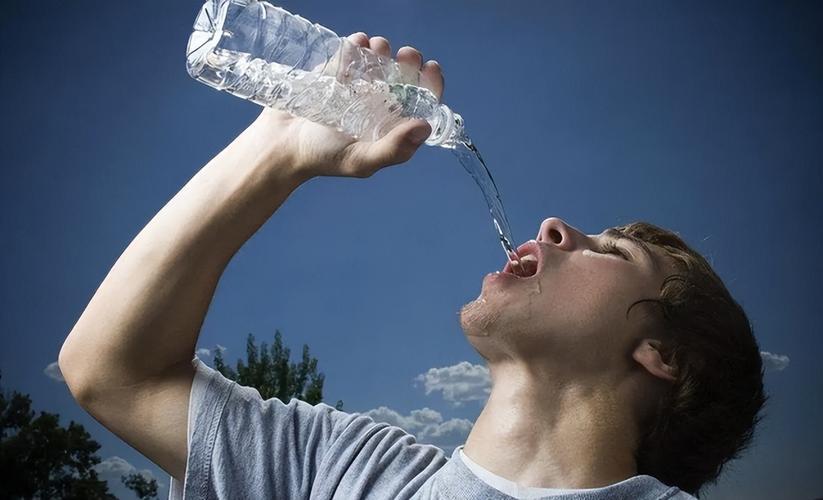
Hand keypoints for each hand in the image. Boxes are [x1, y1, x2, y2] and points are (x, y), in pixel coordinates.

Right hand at [250, 32, 444, 179]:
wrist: (281, 144)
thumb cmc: (323, 158)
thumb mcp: (362, 160)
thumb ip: (394, 148)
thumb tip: (425, 126)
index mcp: (392, 126)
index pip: (421, 102)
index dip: (430, 84)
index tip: (429, 68)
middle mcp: (380, 106)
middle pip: (404, 76)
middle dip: (408, 61)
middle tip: (404, 54)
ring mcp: (358, 87)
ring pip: (380, 59)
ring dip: (383, 49)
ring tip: (377, 47)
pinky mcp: (337, 72)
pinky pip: (353, 52)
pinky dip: (357, 44)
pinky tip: (357, 43)